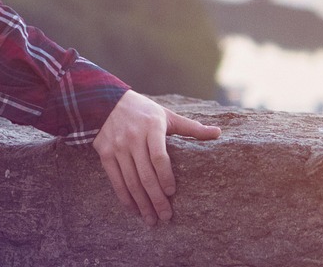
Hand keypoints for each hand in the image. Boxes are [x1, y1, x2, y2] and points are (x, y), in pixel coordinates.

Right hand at [92, 90, 220, 226]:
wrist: (106, 102)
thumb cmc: (143, 111)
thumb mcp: (166, 115)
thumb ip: (191, 127)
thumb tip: (218, 133)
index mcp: (151, 127)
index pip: (159, 156)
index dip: (165, 176)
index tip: (172, 192)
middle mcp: (133, 138)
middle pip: (146, 174)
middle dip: (156, 198)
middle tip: (166, 216)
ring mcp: (117, 147)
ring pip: (131, 181)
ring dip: (142, 203)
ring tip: (151, 219)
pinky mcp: (105, 154)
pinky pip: (116, 180)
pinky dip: (125, 197)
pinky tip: (134, 209)